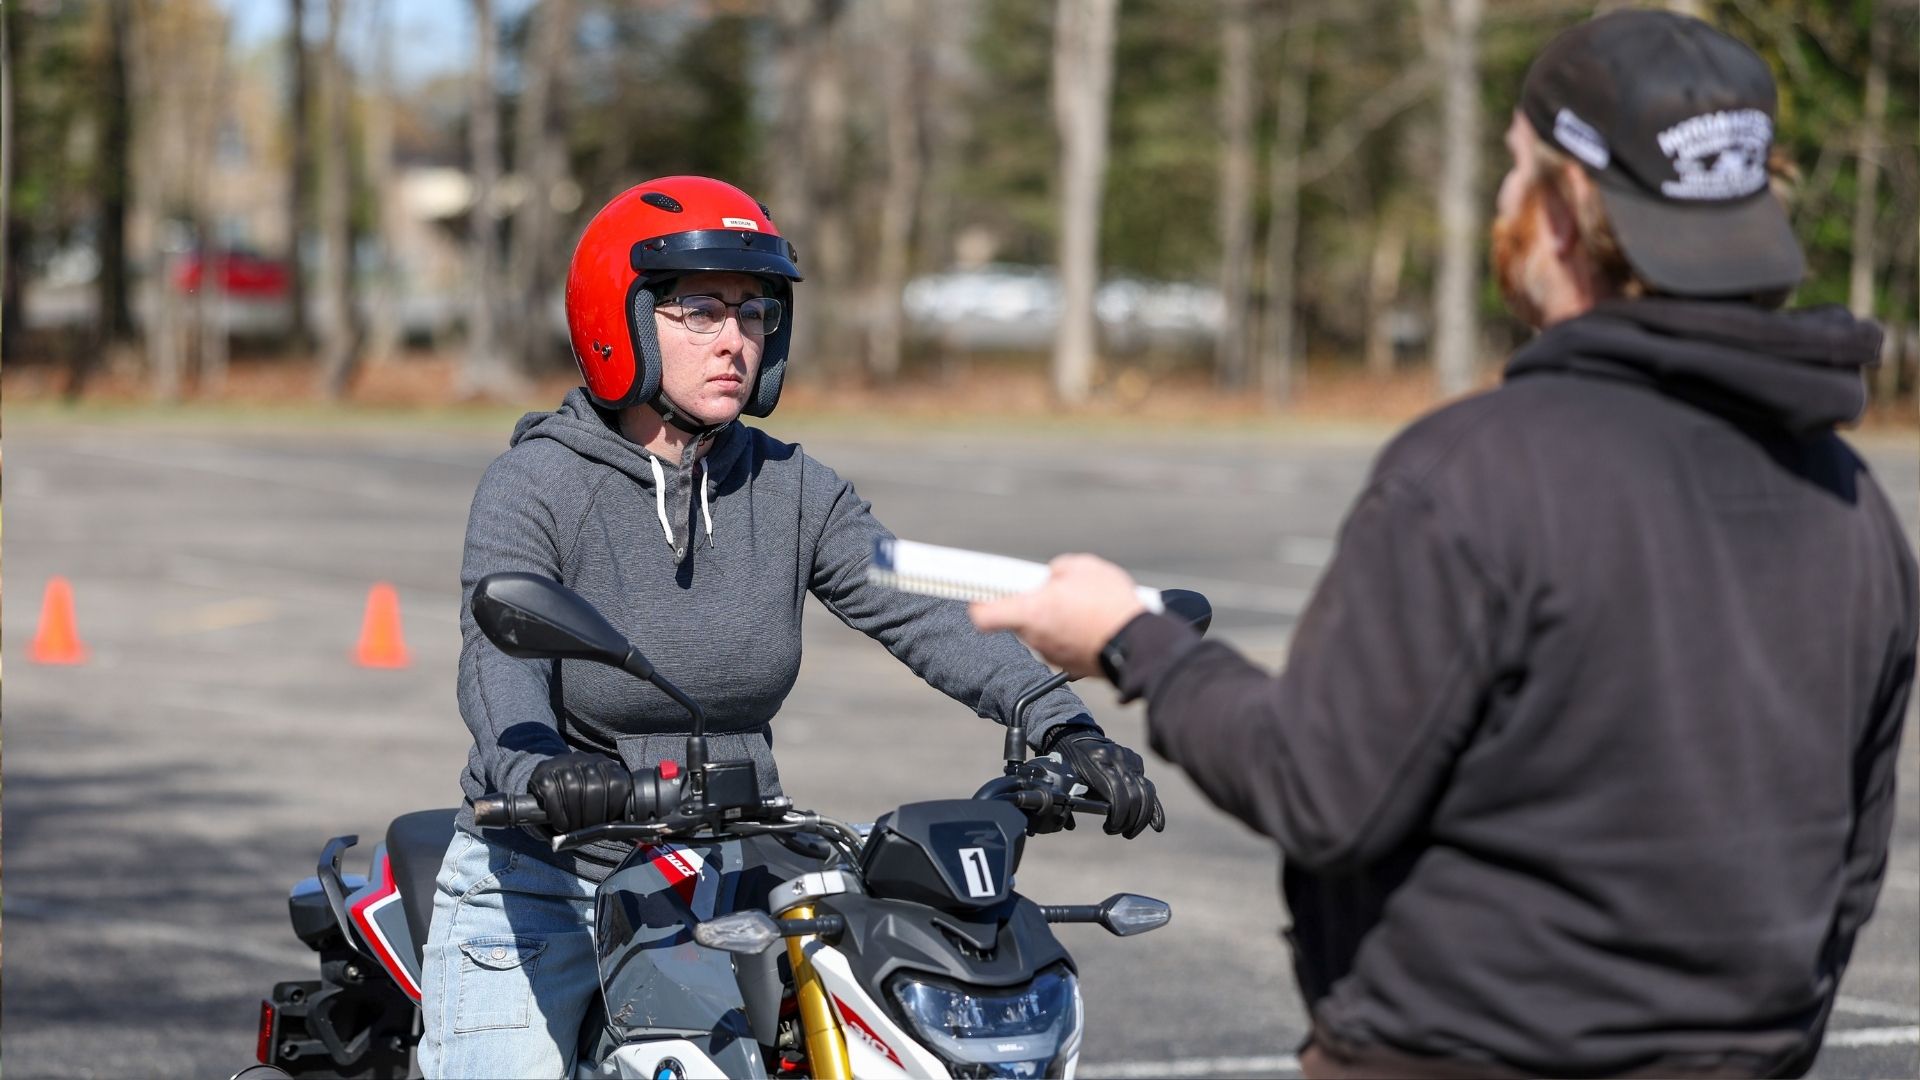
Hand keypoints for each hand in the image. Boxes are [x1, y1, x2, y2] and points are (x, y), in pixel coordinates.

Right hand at [527, 752, 633, 833]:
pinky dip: (557, 813)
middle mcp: (584, 759)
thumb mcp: (596, 801)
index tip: (607, 821)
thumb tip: (617, 827)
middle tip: (586, 829)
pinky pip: (552, 792)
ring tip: (572, 828)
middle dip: (592, 815)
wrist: (543, 790)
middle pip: (595, 787)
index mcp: (604, 765)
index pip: (616, 783)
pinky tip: (560, 824)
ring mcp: (563, 762)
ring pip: (574, 788)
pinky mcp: (543, 770)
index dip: (613, 806)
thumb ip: (609, 809)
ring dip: (574, 816)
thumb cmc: (575, 802)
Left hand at [969, 555, 1147, 677]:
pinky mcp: (1071, 665)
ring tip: (1086, 607)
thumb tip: (1055, 577)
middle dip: (1037, 604)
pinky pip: (1064, 643)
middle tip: (1060, 592)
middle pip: (1022, 618)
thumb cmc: (1109, 604)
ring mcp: (1052, 655)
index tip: (978, 597)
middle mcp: (1035, 638)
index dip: (980, 605)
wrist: (1139, 642)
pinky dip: (1074, 634)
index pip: (985, 615)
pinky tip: (1095, 623)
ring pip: (1045, 631)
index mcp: (1030, 612)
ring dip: (1058, 619)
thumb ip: (1058, 570)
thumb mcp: (1083, 567)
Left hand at [1049, 728, 1165, 838]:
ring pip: (1145, 792)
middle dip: (1129, 820)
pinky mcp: (1136, 761)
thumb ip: (1068, 801)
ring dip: (1140, 818)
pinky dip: (1154, 808)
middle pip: (1134, 795)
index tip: (1109, 827)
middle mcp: (1117, 758)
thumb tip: (1070, 826)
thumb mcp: (1064, 778)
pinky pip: (1148, 786)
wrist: (1073, 734)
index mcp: (1098, 762)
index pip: (1117, 793)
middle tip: (1119, 832)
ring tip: (1129, 832)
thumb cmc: (1066, 761)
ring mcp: (1129, 758)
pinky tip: (1157, 826)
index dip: (1118, 815)